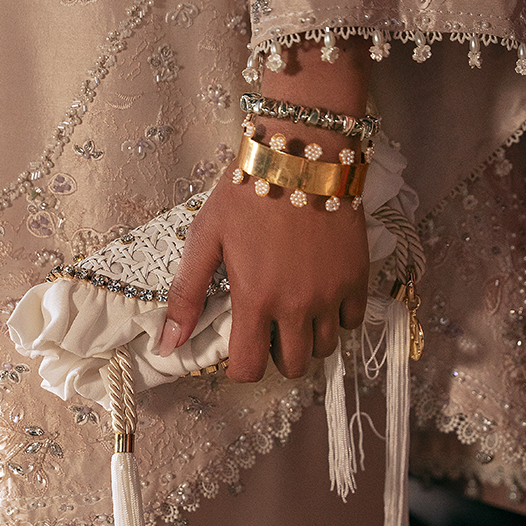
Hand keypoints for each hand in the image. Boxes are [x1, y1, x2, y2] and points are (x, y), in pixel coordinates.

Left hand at [160, 168, 369, 381]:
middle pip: (293, 365)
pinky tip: (321, 294)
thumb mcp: (206, 238)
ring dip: (308, 338)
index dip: (241, 368)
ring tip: (295, 310)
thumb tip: (168, 344)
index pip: (250, 369)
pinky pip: (353, 321)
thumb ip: (186, 295)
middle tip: (268, 326)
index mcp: (255, 299)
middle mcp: (297, 305)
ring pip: (325, 348)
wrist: (301, 156)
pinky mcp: (357, 276)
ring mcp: (331, 293)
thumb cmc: (248, 192)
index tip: (240, 350)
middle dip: (276, 354)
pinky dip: (338, 316)